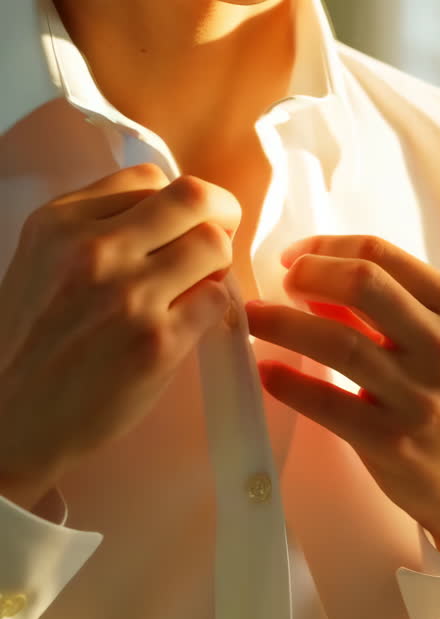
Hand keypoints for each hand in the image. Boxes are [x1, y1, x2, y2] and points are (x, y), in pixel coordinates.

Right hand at [0, 165, 238, 509]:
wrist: (10, 420)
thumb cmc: (31, 343)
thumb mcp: (42, 263)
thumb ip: (96, 230)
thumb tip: (170, 213)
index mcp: (60, 224)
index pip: (149, 179)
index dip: (176, 202)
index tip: (179, 225)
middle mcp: (93, 251)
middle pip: (195, 199)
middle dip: (220, 215)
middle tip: (218, 241)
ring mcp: (128, 296)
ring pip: (214, 246)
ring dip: (218, 265)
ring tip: (200, 286)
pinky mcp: (158, 342)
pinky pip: (218, 299)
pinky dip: (217, 306)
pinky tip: (193, 321)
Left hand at [245, 235, 439, 575]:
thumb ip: (400, 310)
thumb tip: (321, 281)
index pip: (384, 256)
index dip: (328, 247)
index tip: (298, 256)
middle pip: (361, 283)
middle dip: (307, 274)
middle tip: (281, 284)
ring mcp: (420, 397)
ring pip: (336, 341)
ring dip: (280, 323)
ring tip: (252, 318)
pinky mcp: (392, 442)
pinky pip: (326, 403)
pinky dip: (288, 383)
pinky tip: (268, 373)